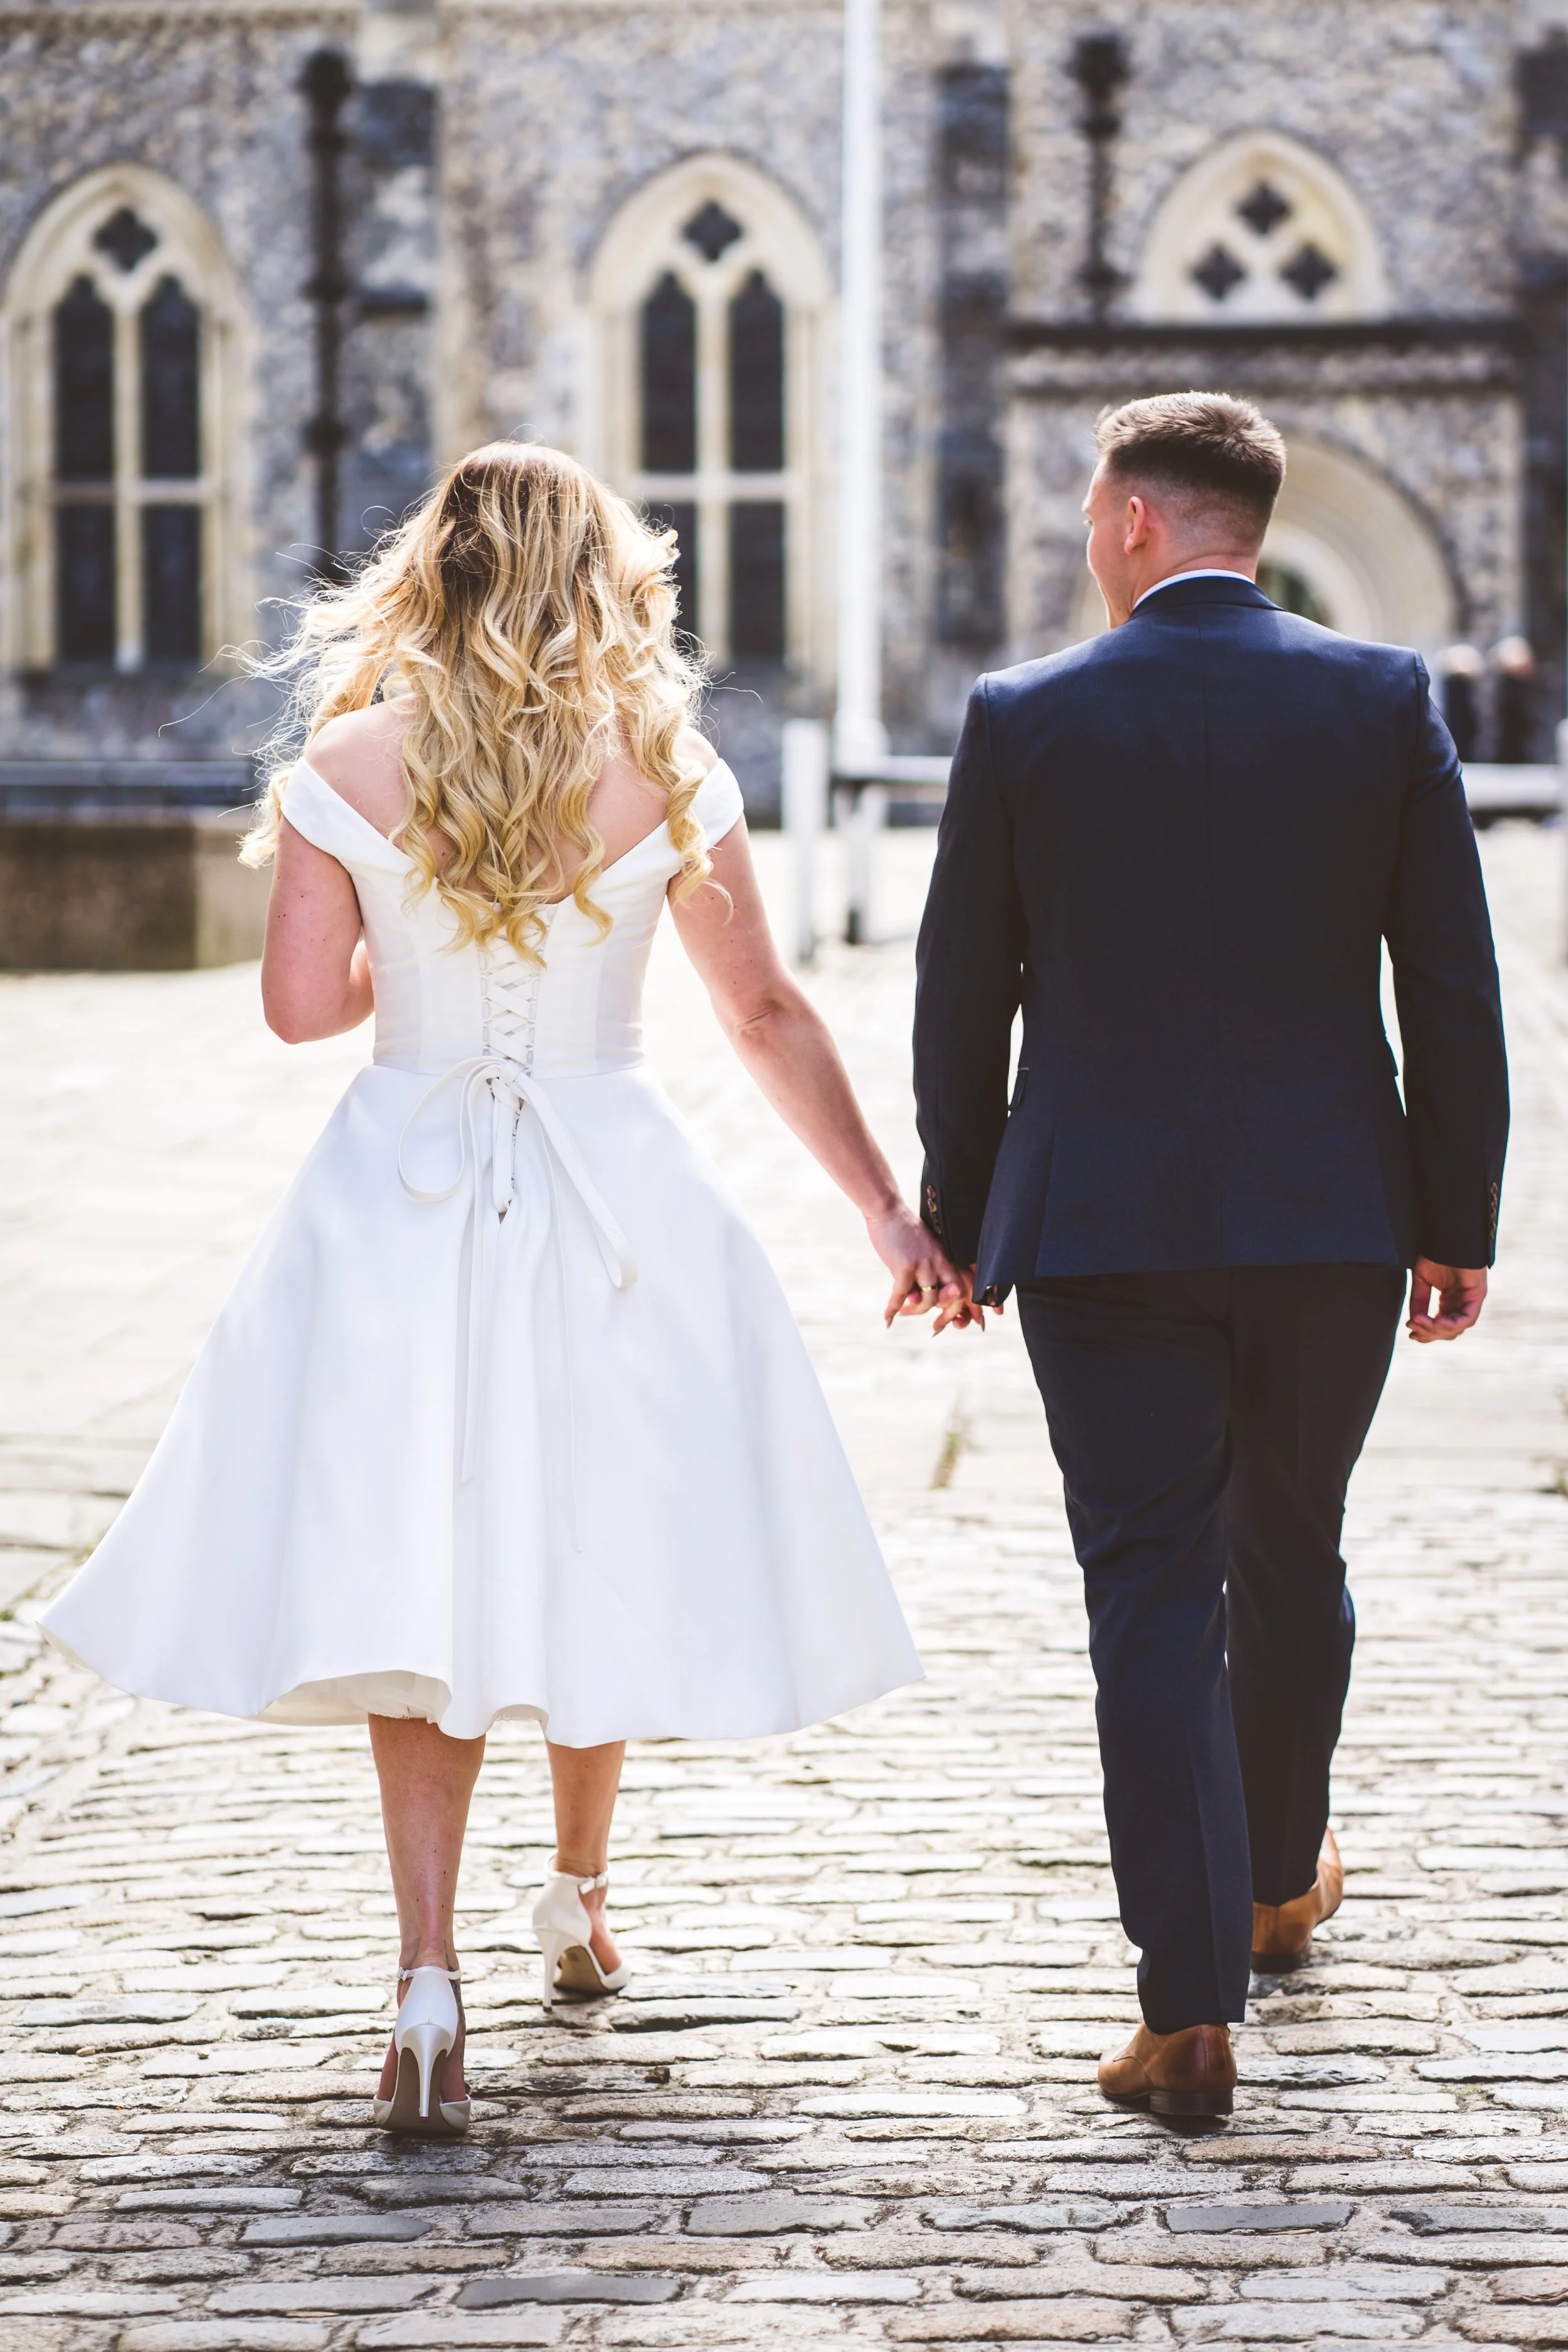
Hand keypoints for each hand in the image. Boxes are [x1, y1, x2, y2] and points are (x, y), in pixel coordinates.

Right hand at [866, 1205, 979, 1331]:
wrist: (888, 1211)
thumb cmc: (903, 1232)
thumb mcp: (924, 1251)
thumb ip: (926, 1274)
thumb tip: (916, 1299)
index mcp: (947, 1259)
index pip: (964, 1289)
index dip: (960, 1309)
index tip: (949, 1321)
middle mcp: (940, 1262)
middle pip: (953, 1298)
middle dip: (945, 1316)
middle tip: (934, 1326)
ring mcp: (924, 1264)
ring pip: (927, 1300)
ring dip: (914, 1311)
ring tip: (903, 1312)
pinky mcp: (905, 1266)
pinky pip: (900, 1295)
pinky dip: (893, 1309)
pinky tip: (888, 1318)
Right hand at [1407, 1257, 1487, 1342]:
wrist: (1448, 1236)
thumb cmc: (1436, 1253)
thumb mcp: (1422, 1280)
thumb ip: (1419, 1301)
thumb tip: (1414, 1320)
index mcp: (1449, 1301)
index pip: (1440, 1326)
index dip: (1426, 1333)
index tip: (1410, 1333)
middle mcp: (1461, 1304)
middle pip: (1448, 1332)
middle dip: (1428, 1333)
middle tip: (1411, 1327)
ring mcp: (1470, 1301)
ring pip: (1457, 1329)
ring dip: (1436, 1329)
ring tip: (1419, 1321)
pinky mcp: (1477, 1295)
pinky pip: (1467, 1319)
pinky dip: (1451, 1324)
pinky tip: (1435, 1320)